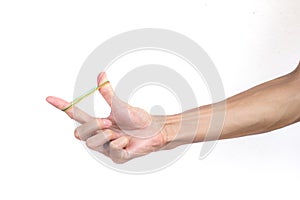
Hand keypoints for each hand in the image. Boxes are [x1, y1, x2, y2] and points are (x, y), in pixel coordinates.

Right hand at [46, 72, 168, 163]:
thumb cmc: (138, 119)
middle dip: (92, 126)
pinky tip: (127, 141)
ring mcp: (107, 149)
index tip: (49, 98)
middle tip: (108, 122)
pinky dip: (120, 143)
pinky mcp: (118, 158)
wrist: (156, 130)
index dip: (63, 107)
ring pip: (92, 143)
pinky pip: (112, 151)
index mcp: (98, 124)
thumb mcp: (120, 106)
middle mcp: (99, 137)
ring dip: (106, 135)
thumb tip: (101, 74)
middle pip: (79, 133)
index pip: (76, 116)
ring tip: (120, 133)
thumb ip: (108, 94)